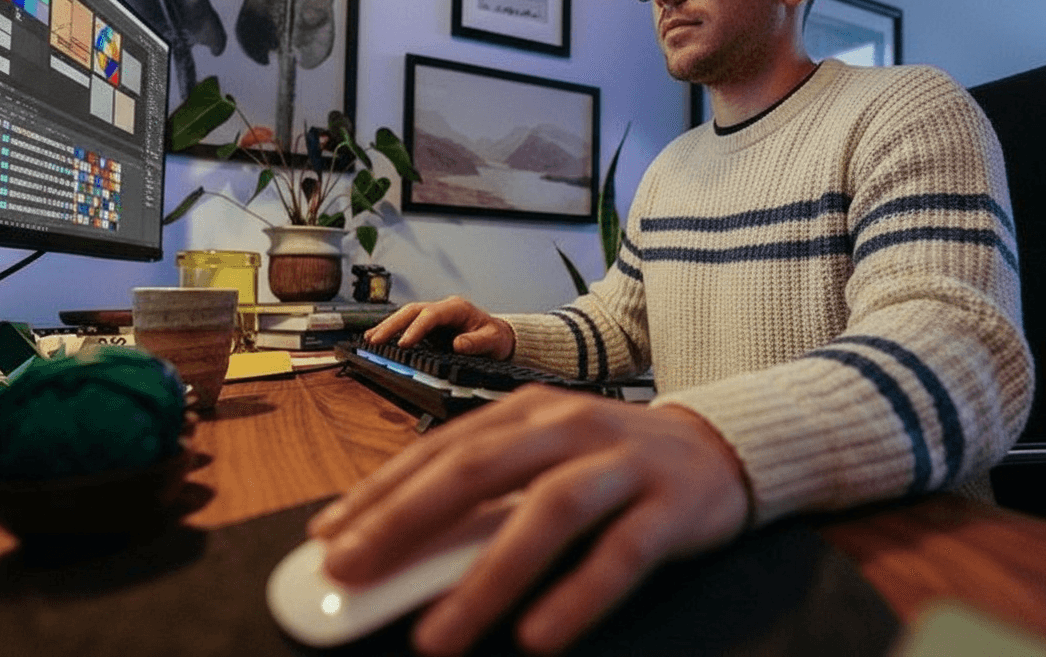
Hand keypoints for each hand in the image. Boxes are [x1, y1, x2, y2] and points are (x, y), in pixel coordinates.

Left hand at [307, 385, 749, 655]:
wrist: (718, 447)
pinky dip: (578, 595)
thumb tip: (401, 548)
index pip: (440, 449)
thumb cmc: (612, 459)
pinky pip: (620, 554)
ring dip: (485, 577)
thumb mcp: (546, 458)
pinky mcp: (668, 507)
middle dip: (406, 522)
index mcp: (528, 411)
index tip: (327, 537)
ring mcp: (621, 463)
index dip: (380, 491)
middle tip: (352, 574)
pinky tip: (539, 638)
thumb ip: (486, 493)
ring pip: (547, 513)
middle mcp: (568, 426)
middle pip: (478, 469)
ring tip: (436, 637)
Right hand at [365, 295, 514, 359]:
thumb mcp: (493, 341)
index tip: (404, 343)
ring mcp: (434, 315)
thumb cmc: (496, 337)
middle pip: (412, 311)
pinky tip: (376, 337)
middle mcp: (442, 308)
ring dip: (388, 326)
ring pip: (406, 315)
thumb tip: (458, 344)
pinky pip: (407, 324)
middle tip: (375, 340)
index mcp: (457, 308)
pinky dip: (392, 330)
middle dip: (392, 324)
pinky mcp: (429, 326)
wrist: (498, 336)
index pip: (431, 314)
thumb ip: (477, 343)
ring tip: (370, 338)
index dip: (416, 328)